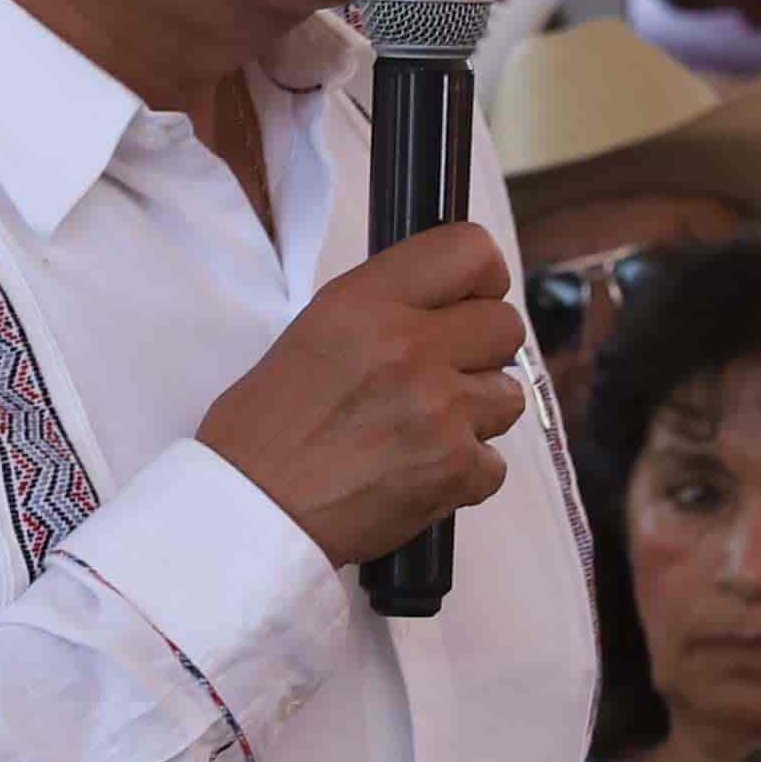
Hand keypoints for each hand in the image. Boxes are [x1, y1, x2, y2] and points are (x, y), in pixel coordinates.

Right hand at [200, 223, 524, 570]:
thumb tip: (445, 309)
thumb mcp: (315, 331)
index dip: (483, 279)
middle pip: (506, 325)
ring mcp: (439, 410)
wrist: (253, 510)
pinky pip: (495, 463)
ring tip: (422, 430)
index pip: (471, 251)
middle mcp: (409, 346)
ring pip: (507, 395)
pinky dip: (465, 472)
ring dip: (476, 414)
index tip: (470, 301)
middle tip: (442, 375)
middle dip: (482, 351)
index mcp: (367, 303)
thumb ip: (386, 310)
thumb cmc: (265, 429)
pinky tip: (419, 472)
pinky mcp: (454, 469)